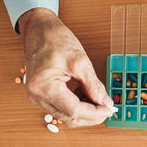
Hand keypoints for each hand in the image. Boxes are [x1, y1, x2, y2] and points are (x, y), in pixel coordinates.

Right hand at [18, 8, 116, 126]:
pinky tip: (86, 95)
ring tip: (98, 99)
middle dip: (91, 115)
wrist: (39, 29)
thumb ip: (94, 86)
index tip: (109, 109)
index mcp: (44, 87)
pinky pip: (62, 107)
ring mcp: (37, 96)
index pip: (74, 110)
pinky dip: (77, 105)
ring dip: (85, 111)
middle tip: (107, 108)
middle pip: (69, 117)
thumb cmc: (54, 40)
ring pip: (66, 115)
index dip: (94, 113)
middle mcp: (37, 95)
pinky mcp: (41, 95)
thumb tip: (106, 103)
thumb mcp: (80, 62)